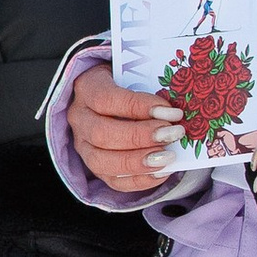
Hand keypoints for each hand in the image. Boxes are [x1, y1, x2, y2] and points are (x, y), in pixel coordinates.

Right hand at [66, 63, 189, 200]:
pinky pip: (113, 181)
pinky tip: (163, 172)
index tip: (170, 112)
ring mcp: (83, 146)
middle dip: (141, 137)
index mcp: (87, 88)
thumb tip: (177, 111)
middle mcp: (80, 119)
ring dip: (139, 162)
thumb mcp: (135, 75)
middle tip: (173, 134)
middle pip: (102, 133)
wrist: (111, 99)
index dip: (139, 107)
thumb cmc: (128, 83)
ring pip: (102, 161)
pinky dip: (140, 180)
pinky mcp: (94, 167)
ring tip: (169, 157)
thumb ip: (151, 88)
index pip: (107, 99)